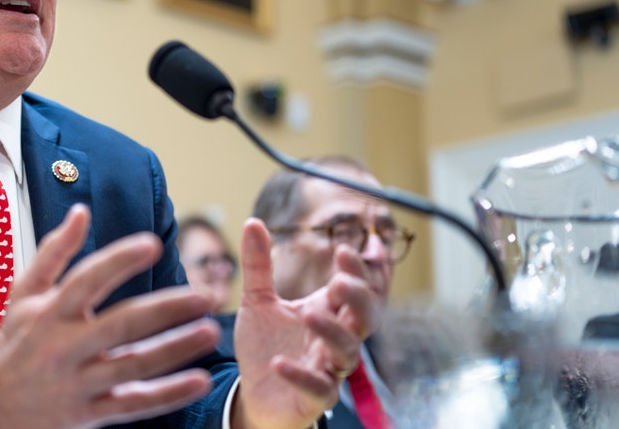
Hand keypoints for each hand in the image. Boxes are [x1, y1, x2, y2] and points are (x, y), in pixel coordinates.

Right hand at [0, 204, 220, 428]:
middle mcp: (63, 347)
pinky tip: (200, 381)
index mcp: (48, 313)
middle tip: (204, 295)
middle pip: (120, 325)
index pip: (87, 280)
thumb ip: (54, 251)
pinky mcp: (89, 413)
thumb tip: (81, 211)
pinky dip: (169, 395)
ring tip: (210, 330)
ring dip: (175, 349)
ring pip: (133, 366)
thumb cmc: (14, 342)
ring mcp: (77, 383)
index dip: (119, 260)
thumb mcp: (23, 294)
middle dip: (165, 309)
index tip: (153, 243)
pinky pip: (134, 405)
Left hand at [232, 219, 378, 428]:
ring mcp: (327, 369)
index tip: (343, 250)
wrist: (254, 392)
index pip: (355, 289)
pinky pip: (318, 388)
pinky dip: (301, 375)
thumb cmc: (266, 346)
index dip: (357, 271)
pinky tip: (279, 363)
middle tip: (339, 282)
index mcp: (327, 311)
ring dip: (332, 332)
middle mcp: (333, 339)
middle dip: (358, 298)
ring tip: (308, 314)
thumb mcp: (258, 301)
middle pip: (366, 318)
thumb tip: (253, 221)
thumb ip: (258, 265)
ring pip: (348, 352)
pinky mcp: (314, 397)